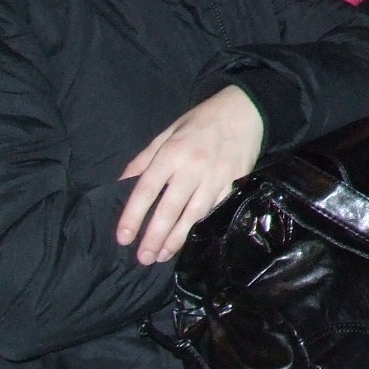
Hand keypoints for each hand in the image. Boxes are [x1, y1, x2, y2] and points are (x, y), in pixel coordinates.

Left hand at [117, 86, 264, 264]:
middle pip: (169, 209)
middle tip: (143, 258)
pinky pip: (215, 210)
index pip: (146, 190)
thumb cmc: (201, 121)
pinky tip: (191, 240)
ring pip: (194, 215)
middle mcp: (193, 167)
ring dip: (177, 239)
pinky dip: (202, 227)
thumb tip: (123, 185)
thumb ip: (144, 159)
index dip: (133, 216)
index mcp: (172, 153)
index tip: (123, 238)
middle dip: (154, 236)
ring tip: (162, 256)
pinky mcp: (235, 182)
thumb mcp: (167, 132)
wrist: (245, 110)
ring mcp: (216, 177)